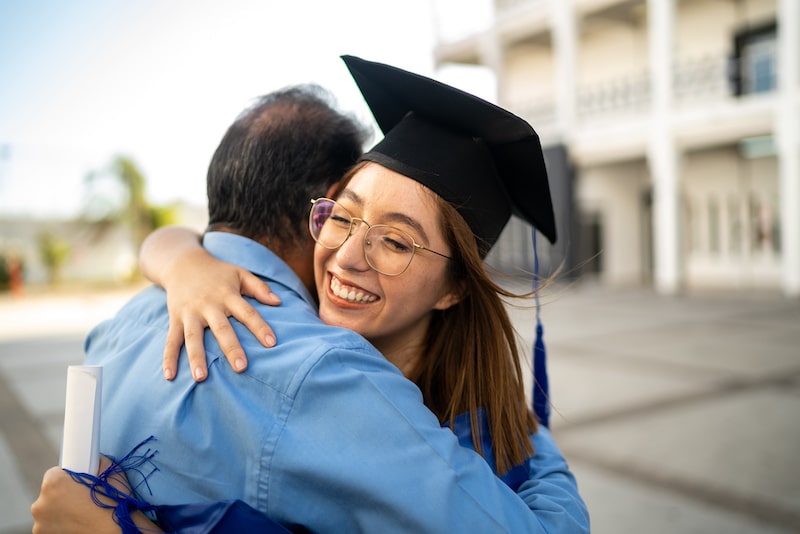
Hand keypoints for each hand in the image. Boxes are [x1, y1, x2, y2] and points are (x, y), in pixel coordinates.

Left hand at [31, 457, 160, 533]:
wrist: (120, 531)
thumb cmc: (116, 503)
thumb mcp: (111, 471)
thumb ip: (96, 463)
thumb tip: (93, 461)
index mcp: (53, 483)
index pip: (54, 474)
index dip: (69, 479)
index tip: (79, 485)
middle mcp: (41, 504)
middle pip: (49, 496)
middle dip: (64, 497)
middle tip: (85, 502)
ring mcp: (40, 526)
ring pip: (50, 514)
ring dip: (62, 514)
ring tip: (84, 517)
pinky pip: (53, 529)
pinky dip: (63, 528)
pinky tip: (80, 526)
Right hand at [161, 246, 280, 381]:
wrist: (182, 262)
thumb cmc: (218, 272)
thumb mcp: (240, 273)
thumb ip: (259, 287)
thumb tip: (279, 302)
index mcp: (228, 295)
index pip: (247, 313)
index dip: (260, 327)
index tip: (272, 343)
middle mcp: (209, 305)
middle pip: (221, 329)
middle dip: (231, 348)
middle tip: (241, 368)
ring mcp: (190, 313)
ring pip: (193, 337)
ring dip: (196, 357)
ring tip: (201, 378)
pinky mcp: (175, 319)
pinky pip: (171, 341)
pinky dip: (168, 358)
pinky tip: (170, 376)